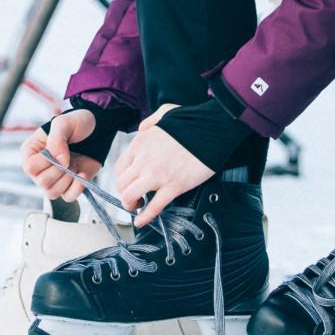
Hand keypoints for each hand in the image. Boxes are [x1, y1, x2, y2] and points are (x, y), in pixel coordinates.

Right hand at [20, 108, 99, 202]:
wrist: (97, 129)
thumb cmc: (77, 123)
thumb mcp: (64, 123)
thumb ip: (57, 139)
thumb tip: (59, 160)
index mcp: (31, 152)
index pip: (30, 167)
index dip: (46, 162)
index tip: (60, 151)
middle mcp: (39, 168)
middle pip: (42, 183)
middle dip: (60, 170)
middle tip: (70, 157)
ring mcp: (53, 178)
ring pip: (53, 193)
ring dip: (68, 179)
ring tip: (75, 164)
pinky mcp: (68, 185)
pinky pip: (68, 197)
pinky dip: (77, 187)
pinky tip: (83, 173)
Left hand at [112, 110, 211, 226]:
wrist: (214, 129)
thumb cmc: (193, 121)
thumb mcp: (166, 112)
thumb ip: (150, 120)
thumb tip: (142, 128)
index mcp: (141, 143)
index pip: (120, 168)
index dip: (123, 179)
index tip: (129, 184)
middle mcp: (144, 160)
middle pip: (122, 185)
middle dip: (126, 194)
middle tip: (134, 198)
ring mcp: (158, 174)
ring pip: (131, 196)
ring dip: (131, 205)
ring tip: (138, 207)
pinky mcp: (174, 186)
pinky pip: (154, 206)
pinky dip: (145, 217)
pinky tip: (141, 221)